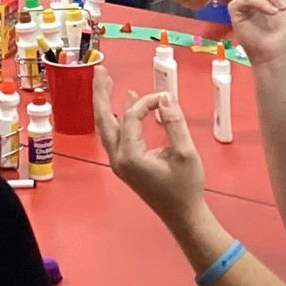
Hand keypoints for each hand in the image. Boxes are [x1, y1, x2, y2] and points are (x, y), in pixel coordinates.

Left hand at [94, 67, 205, 226]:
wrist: (182, 215)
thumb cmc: (185, 187)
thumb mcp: (185, 153)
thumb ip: (175, 123)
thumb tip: (165, 98)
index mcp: (130, 156)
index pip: (132, 117)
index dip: (148, 102)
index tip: (166, 99)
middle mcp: (118, 158)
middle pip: (103, 119)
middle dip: (101, 93)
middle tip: (100, 70)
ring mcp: (119, 162)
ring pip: (106, 127)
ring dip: (105, 103)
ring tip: (104, 80)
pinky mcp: (125, 163)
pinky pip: (115, 135)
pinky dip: (117, 117)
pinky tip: (124, 102)